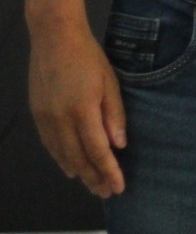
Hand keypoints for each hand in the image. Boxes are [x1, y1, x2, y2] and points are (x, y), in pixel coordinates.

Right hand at [29, 23, 125, 197]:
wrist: (55, 40)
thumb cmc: (89, 58)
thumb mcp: (110, 83)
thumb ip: (115, 115)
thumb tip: (119, 146)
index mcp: (82, 111)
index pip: (97, 151)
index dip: (108, 171)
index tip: (118, 187)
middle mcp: (60, 119)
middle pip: (78, 158)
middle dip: (94, 178)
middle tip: (107, 193)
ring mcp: (45, 119)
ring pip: (62, 155)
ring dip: (78, 172)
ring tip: (92, 186)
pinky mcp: (37, 115)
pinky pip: (50, 145)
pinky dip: (61, 159)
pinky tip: (70, 167)